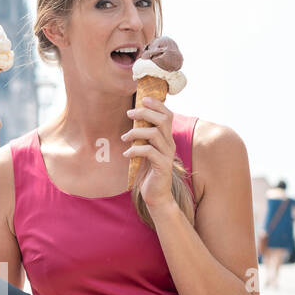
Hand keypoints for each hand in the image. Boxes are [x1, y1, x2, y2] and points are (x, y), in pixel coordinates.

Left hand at [121, 97, 179, 214]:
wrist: (156, 195)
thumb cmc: (148, 172)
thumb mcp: (145, 150)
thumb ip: (143, 136)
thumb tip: (134, 119)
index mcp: (167, 138)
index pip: (167, 115)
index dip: (157, 104)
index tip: (143, 99)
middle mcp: (170, 144)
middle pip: (162, 120)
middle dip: (145, 113)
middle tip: (129, 113)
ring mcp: (167, 155)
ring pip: (154, 134)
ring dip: (136, 132)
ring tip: (124, 137)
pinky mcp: (162, 166)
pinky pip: (149, 151)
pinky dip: (135, 150)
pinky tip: (127, 154)